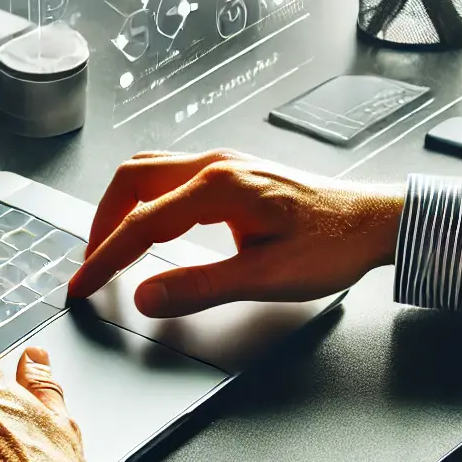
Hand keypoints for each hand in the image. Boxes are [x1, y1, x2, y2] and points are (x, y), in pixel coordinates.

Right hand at [67, 149, 404, 315]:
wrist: (378, 221)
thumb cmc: (335, 244)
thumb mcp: (267, 278)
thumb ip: (200, 287)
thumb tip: (147, 297)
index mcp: (220, 187)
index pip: (141, 222)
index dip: (105, 258)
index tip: (83, 285)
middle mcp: (216, 165)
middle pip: (131, 181)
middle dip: (102, 224)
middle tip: (91, 266)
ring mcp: (224, 164)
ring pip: (147, 172)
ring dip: (121, 208)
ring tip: (111, 248)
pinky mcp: (232, 172)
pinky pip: (170, 176)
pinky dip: (145, 202)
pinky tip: (149, 228)